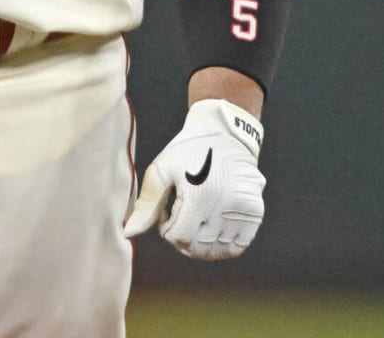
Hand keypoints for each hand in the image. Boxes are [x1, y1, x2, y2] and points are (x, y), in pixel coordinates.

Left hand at [122, 98, 265, 259]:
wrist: (227, 133)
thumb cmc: (188, 151)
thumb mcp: (162, 169)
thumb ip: (146, 205)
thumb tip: (128, 235)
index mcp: (200, 193)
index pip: (179, 238)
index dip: (168, 228)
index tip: (170, 209)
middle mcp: (225, 204)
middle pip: (197, 246)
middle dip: (184, 235)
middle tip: (183, 210)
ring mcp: (244, 209)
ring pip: (217, 250)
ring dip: (202, 241)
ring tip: (199, 215)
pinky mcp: (255, 212)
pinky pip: (237, 246)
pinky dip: (223, 244)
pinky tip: (214, 226)